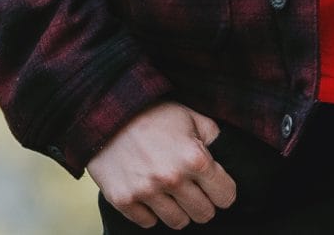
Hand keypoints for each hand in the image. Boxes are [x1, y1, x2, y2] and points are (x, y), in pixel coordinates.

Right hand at [87, 100, 237, 228]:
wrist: (106, 112)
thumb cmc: (153, 113)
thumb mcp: (190, 116)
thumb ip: (214, 138)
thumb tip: (227, 157)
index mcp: (194, 158)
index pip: (226, 196)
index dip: (222, 190)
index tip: (214, 185)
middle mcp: (172, 179)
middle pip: (204, 214)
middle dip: (202, 202)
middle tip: (191, 189)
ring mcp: (146, 192)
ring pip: (178, 222)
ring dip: (177, 209)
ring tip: (169, 191)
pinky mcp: (124, 200)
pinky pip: (148, 223)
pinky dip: (150, 211)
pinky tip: (147, 192)